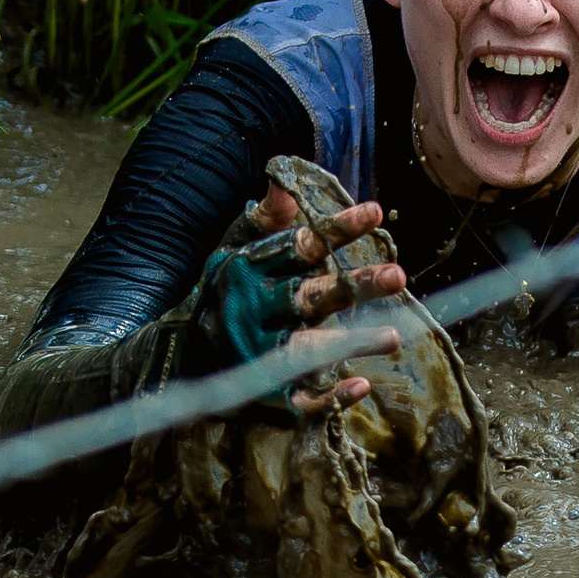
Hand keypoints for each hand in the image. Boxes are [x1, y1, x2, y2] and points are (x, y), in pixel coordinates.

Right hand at [195, 181, 409, 414]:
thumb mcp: (236, 248)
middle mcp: (254, 310)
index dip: (338, 229)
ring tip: (392, 337)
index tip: (375, 211)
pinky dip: (329, 397)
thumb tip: (283, 179)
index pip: (300, 245)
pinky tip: (361, 385)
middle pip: (310, 296)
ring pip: (307, 347)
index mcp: (250, 270)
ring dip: (350, 342)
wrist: (179, 353)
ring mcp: (259, 353)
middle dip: (354, 287)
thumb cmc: (223, 291)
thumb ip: (267, 218)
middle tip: (399, 275)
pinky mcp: (264, 391)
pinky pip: (300, 398)